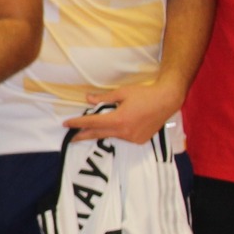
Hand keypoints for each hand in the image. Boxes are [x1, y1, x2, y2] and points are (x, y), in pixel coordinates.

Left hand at [64, 81, 183, 143]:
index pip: (92, 123)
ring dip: (103, 131)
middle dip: (83, 135)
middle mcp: (124, 132)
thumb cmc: (145, 94)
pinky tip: (120, 125)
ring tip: (94, 127)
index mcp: (118, 119)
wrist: (167, 101)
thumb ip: (104, 97)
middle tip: (71, 137)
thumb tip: (88, 99)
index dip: (78, 123)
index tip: (67, 124)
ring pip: (111, 135)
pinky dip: (118, 132)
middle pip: (98, 134)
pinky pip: (123, 137)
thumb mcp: (122, 92)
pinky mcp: (139, 140)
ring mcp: (132, 138)